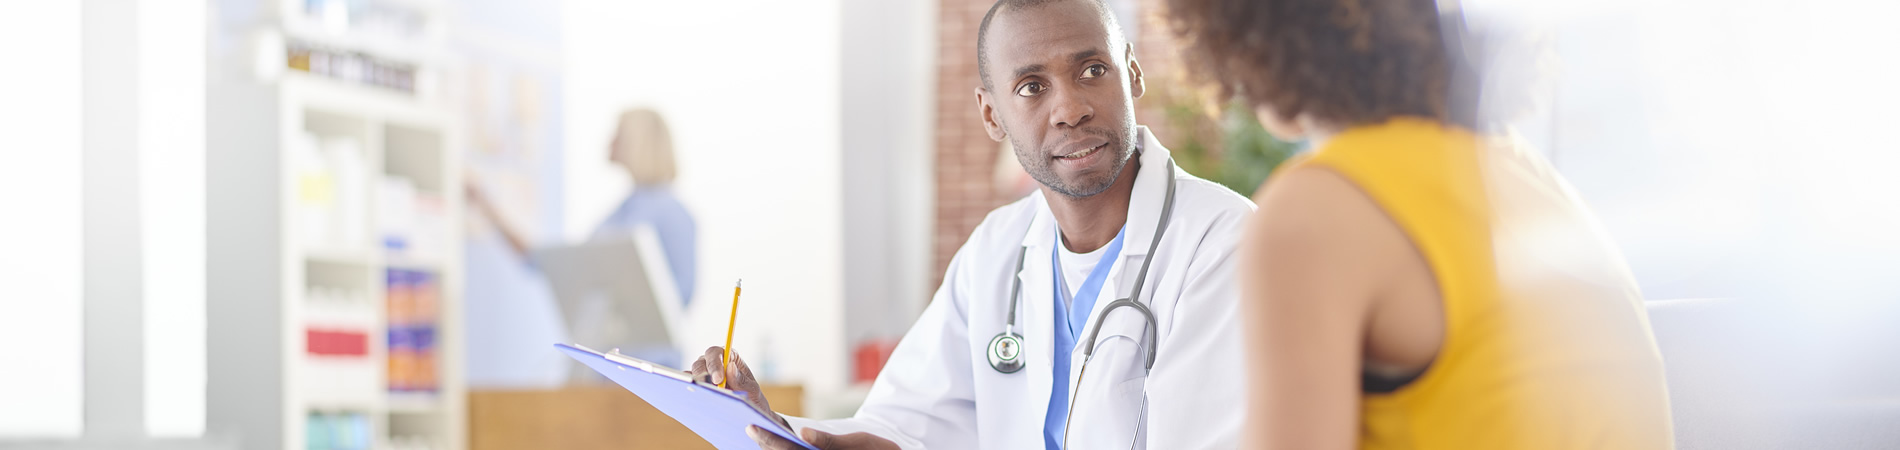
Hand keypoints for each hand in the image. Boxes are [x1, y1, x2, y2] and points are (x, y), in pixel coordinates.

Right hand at [686, 346, 788, 428]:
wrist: (746, 414)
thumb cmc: (751, 398)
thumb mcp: (752, 391)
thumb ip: (742, 381)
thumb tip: (730, 367)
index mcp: (730, 357)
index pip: (717, 353)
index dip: (714, 364)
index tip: (718, 380)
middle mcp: (714, 364)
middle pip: (700, 363)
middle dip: (703, 376)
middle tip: (709, 390)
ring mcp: (703, 375)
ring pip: (692, 375)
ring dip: (697, 386)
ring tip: (704, 398)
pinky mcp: (697, 388)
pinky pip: (688, 388)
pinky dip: (689, 393)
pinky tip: (696, 402)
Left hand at [747, 425, 900, 449]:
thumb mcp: (857, 443)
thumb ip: (829, 441)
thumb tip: (804, 433)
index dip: (769, 440)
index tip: (751, 427)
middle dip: (763, 443)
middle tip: (746, 425)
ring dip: (769, 446)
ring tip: (754, 432)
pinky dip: (780, 448)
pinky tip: (769, 440)